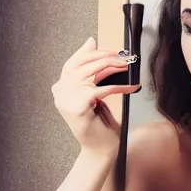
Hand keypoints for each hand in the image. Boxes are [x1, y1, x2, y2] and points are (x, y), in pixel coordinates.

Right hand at [51, 37, 139, 158]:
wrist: (100, 148)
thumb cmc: (99, 121)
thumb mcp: (94, 90)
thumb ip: (92, 70)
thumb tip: (91, 41)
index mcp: (61, 87)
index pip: (73, 62)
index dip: (92, 52)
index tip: (110, 48)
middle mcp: (60, 92)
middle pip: (83, 64)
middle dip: (106, 57)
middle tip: (124, 57)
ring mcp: (66, 100)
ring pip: (91, 73)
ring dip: (113, 67)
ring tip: (127, 67)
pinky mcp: (78, 107)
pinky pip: (102, 89)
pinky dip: (120, 86)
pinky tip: (131, 87)